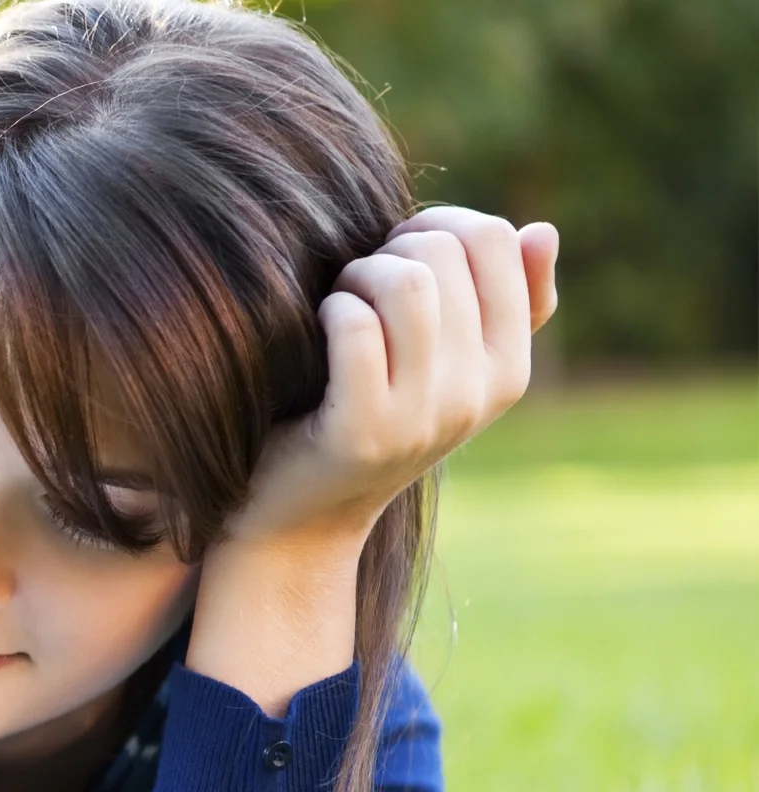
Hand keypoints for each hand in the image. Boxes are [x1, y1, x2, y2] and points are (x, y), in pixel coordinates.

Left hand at [231, 208, 559, 551]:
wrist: (302, 516)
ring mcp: (423, 417)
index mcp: (508, 369)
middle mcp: (477, 394)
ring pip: (405, 282)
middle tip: (359, 282)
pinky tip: (320, 326)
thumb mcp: (444, 367)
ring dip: (357, 273)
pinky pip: (356, 327)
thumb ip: (498, 304)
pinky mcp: (362, 432)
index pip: (496, 239)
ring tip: (341, 299)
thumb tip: (541, 231)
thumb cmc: (368, 419)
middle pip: (445, 252)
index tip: (398, 250)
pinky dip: (331, 309)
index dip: (438, 222)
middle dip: (390, 248)